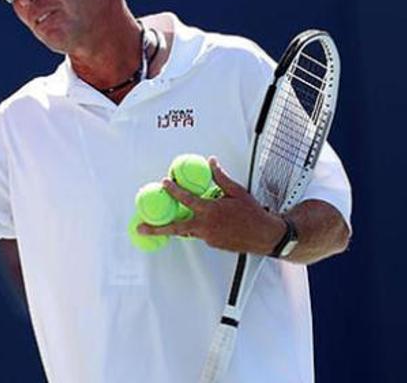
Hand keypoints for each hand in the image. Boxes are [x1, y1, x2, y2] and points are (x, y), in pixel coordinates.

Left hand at [138, 157, 285, 254]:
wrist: (265, 236)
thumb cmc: (253, 214)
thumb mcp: (238, 192)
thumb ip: (221, 178)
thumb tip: (212, 163)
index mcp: (211, 211)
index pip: (187, 199)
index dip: (174, 190)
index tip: (164, 183)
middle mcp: (206, 226)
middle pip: (176, 227)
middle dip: (156, 228)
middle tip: (141, 227)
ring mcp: (208, 237)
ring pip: (187, 231)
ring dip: (175, 227)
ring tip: (160, 225)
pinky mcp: (212, 244)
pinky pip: (200, 234)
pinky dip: (197, 227)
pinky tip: (202, 222)